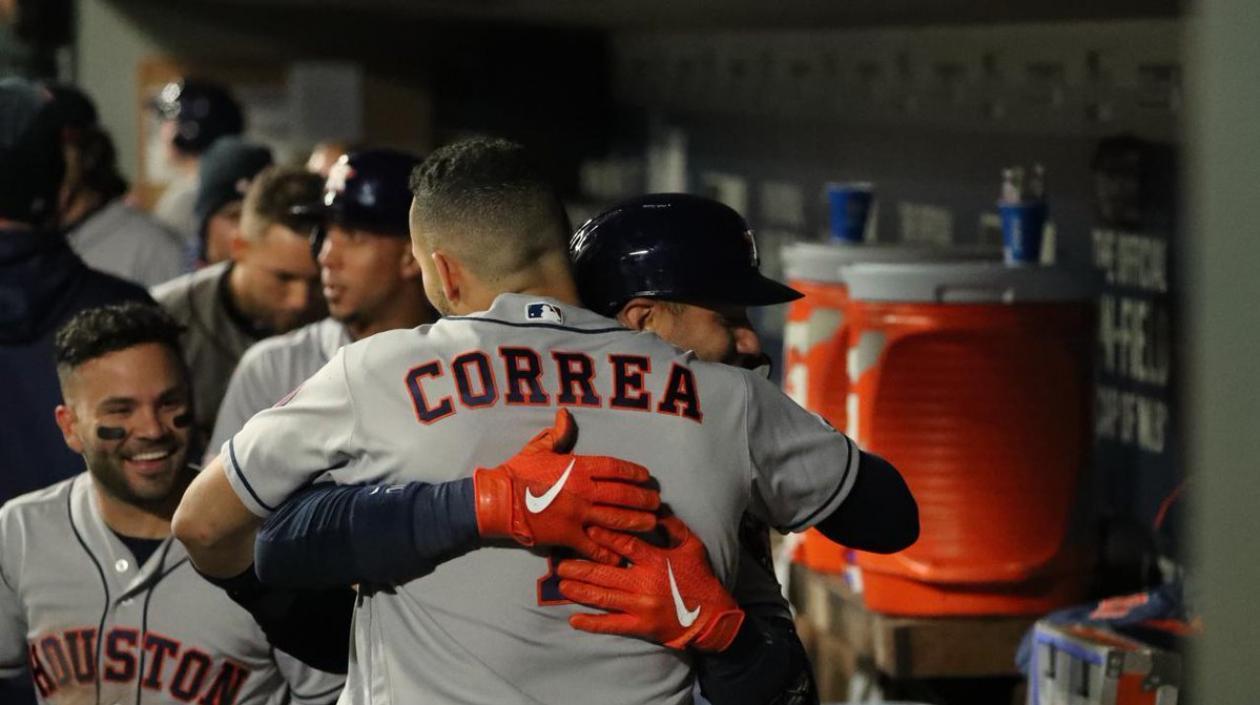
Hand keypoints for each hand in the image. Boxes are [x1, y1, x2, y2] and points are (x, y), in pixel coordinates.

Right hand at [473, 409, 659, 564]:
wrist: (497, 500)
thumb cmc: (517, 472)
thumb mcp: (538, 448)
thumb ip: (557, 433)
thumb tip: (565, 413)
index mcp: (577, 468)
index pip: (615, 468)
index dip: (634, 472)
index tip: (646, 477)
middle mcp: (582, 491)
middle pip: (622, 495)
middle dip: (643, 499)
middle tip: (656, 502)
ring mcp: (577, 515)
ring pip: (616, 520)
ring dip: (636, 523)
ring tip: (650, 524)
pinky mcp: (568, 535)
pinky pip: (594, 546)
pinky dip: (609, 552)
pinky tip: (622, 555)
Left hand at [556, 515, 744, 651]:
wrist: (712, 616)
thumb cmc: (700, 577)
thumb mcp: (692, 546)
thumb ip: (673, 527)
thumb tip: (654, 509)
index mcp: (656, 561)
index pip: (624, 546)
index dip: (603, 537)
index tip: (585, 529)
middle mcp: (644, 584)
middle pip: (605, 573)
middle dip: (579, 567)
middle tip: (559, 563)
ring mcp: (640, 607)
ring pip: (603, 598)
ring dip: (579, 591)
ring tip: (561, 584)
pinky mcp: (640, 627)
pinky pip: (611, 625)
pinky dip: (591, 623)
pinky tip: (574, 620)